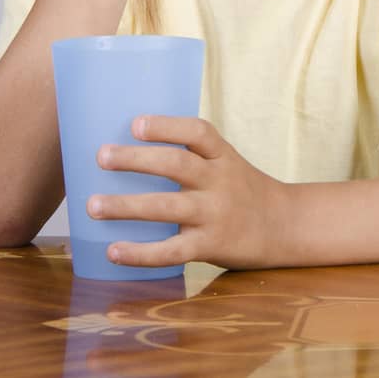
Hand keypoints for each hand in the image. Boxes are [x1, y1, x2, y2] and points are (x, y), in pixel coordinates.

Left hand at [88, 116, 284, 270]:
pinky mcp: (210, 246)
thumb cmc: (243, 191)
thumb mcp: (228, 164)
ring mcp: (215, 214)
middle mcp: (219, 181)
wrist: (285, 226)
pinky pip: (171, 251)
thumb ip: (193, 158)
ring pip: (167, 207)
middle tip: (102, 156)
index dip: (167, 127)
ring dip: (126, 206)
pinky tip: (113, 251)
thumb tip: (129, 154)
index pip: (198, 132)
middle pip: (177, 165)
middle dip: (136, 160)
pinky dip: (140, 253)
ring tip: (93, 205)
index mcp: (223, 156)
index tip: (135, 124)